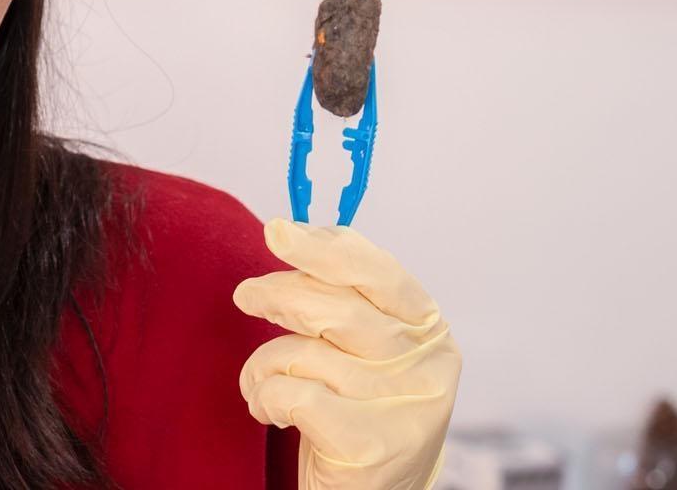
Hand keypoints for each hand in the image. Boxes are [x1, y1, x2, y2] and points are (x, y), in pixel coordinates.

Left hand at [232, 218, 460, 489]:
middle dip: (279, 294)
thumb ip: (346, 300)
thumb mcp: (366, 352)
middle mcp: (428, 368)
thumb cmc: (358, 413)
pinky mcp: (368, 445)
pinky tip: (270, 412)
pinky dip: (264, 397)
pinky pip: (290, 393)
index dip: (325, 248)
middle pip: (337, 307)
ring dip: (263, 364)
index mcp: (430, 332)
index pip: (379, 273)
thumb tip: (295, 232)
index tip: (278, 231)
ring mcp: (403, 409)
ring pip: (305, 352)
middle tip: (246, 295)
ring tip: (261, 383)